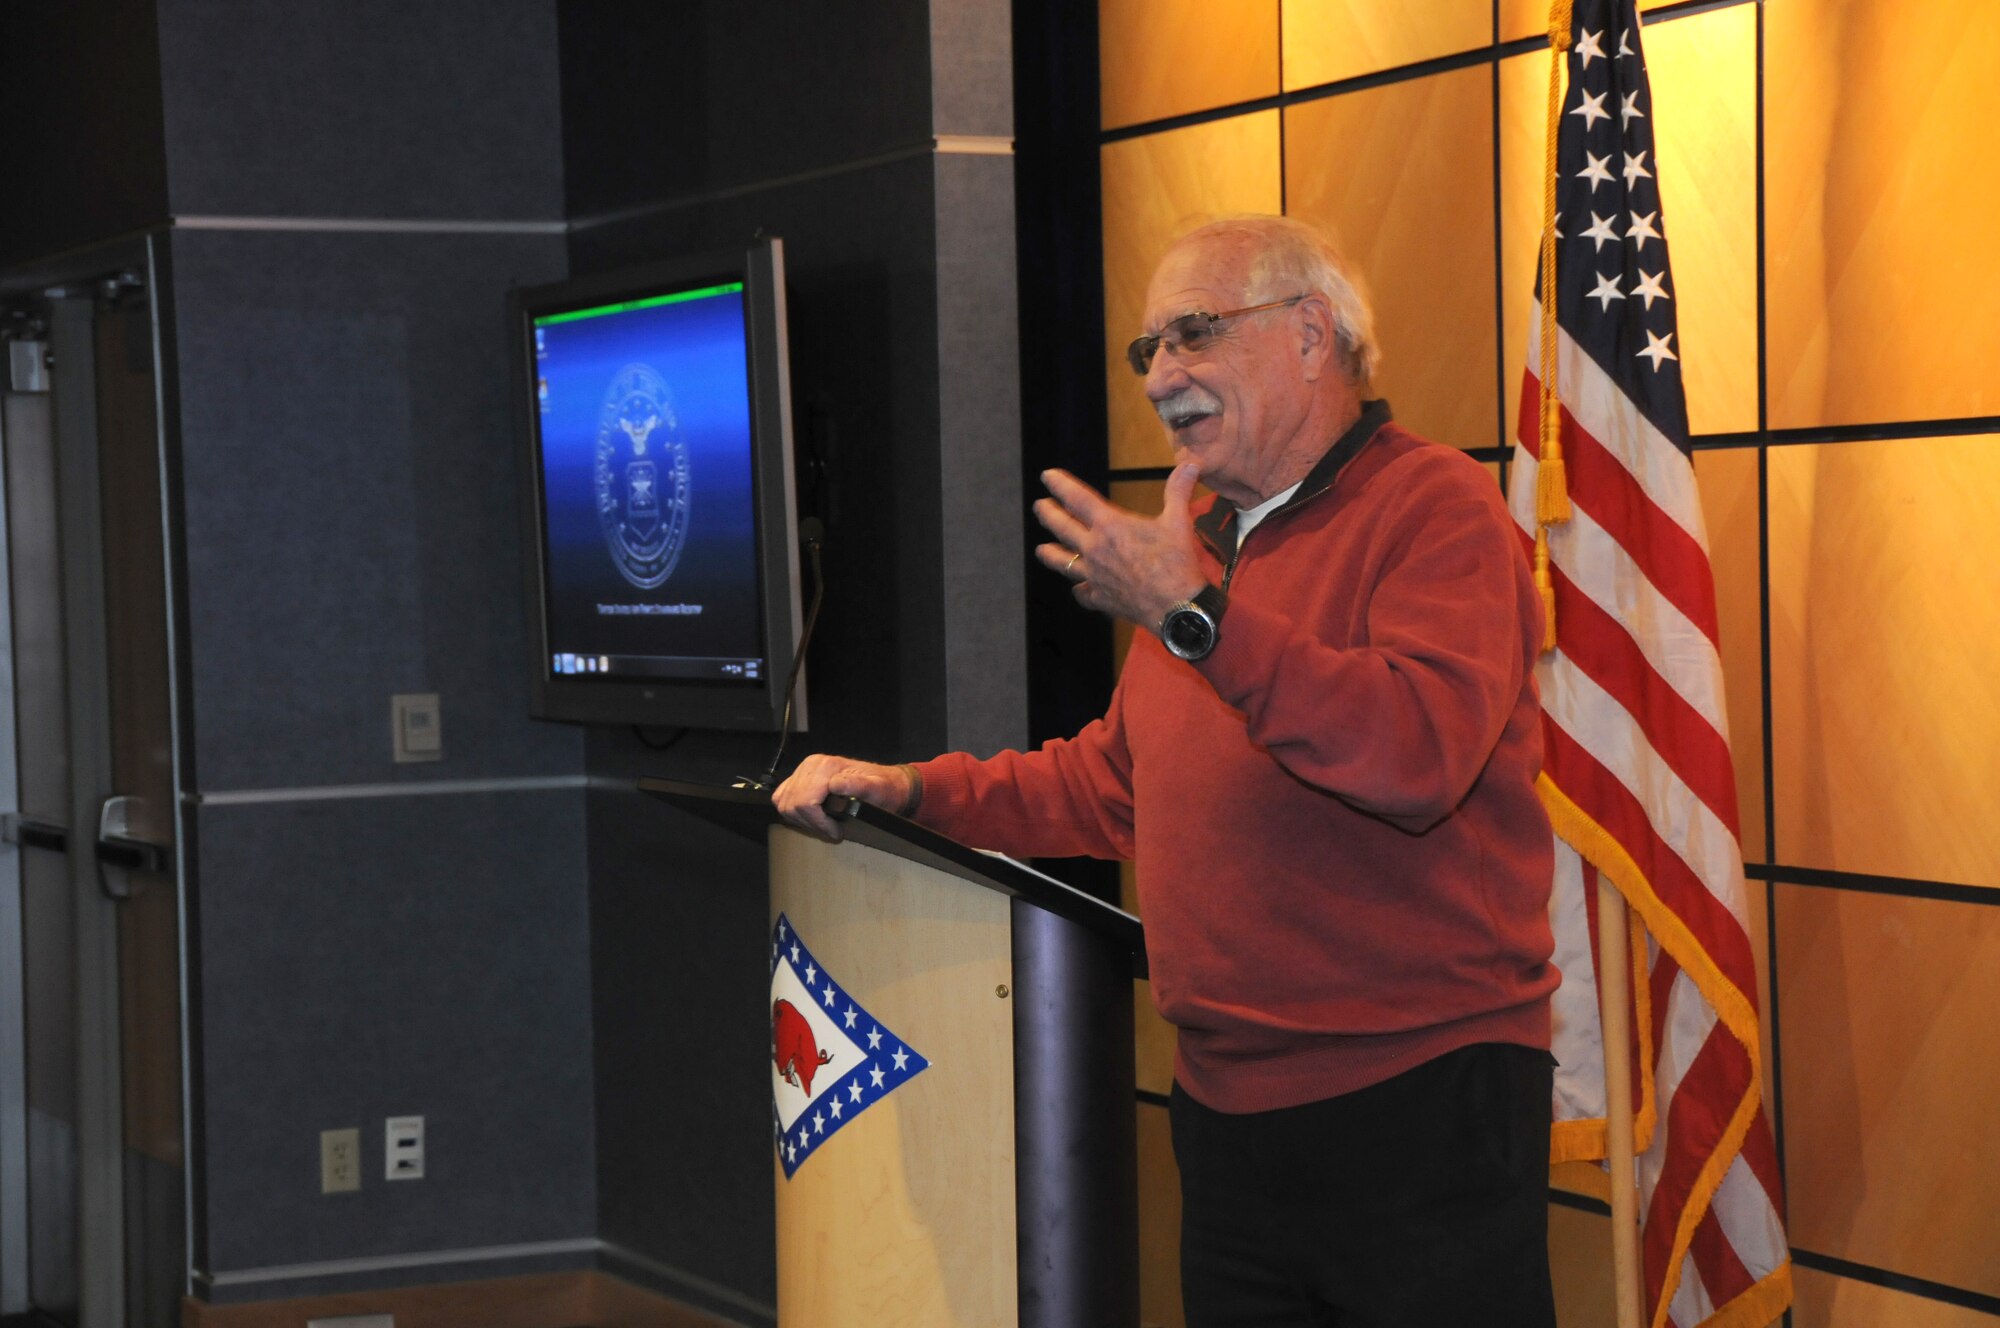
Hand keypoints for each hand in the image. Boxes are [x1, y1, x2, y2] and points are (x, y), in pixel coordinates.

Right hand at [772, 754, 916, 841]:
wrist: (885, 782)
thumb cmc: (883, 788)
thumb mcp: (877, 789)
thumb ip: (858, 786)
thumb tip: (835, 785)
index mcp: (826, 766)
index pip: (805, 803)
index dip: (819, 823)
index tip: (837, 832)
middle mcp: (812, 764)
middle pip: (792, 804)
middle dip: (811, 824)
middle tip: (831, 831)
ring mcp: (804, 770)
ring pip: (784, 803)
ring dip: (802, 820)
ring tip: (824, 825)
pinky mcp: (800, 777)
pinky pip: (782, 797)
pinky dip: (794, 812)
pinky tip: (812, 817)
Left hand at [1035, 462, 1205, 630]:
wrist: (1177, 607)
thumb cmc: (1176, 562)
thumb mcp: (1178, 521)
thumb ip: (1177, 490)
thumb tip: (1191, 464)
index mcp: (1110, 526)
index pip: (1077, 499)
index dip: (1060, 485)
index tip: (1047, 476)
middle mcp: (1095, 550)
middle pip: (1061, 528)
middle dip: (1048, 514)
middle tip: (1039, 507)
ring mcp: (1094, 576)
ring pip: (1062, 563)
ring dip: (1051, 554)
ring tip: (1041, 549)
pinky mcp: (1100, 598)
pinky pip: (1082, 593)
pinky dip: (1080, 589)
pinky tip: (1079, 588)